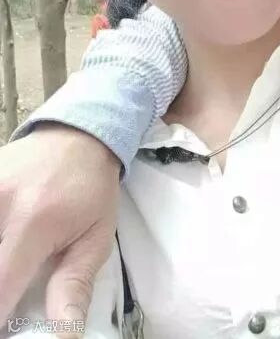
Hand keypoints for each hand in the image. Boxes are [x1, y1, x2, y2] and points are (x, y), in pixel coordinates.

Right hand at [0, 125, 119, 335]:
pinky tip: (3, 248)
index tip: (5, 330)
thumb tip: (64, 336)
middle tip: (11, 292)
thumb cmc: (91, 189)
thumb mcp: (96, 238)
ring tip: (11, 264)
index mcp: (35, 222)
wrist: (79, 134)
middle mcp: (0, 203)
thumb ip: (73, 287)